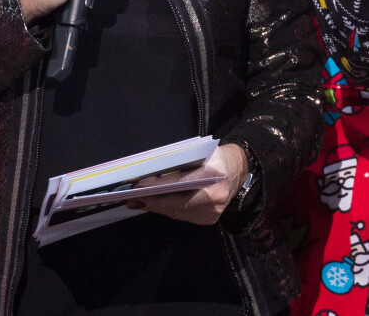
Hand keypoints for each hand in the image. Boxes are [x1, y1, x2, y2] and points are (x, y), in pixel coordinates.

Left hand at [126, 143, 248, 224]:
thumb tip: (151, 170)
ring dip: (158, 207)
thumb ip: (179, 160)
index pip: (181, 182)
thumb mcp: (198, 150)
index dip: (159, 186)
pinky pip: (184, 215)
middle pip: (178, 203)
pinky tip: (156, 204)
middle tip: (133, 199)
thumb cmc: (213, 156)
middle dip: (153, 201)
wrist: (237, 169)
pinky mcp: (210, 219)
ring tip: (138, 201)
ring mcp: (214, 211)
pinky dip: (169, 209)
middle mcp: (216, 196)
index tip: (139, 186)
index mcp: (213, 174)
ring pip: (179, 212)